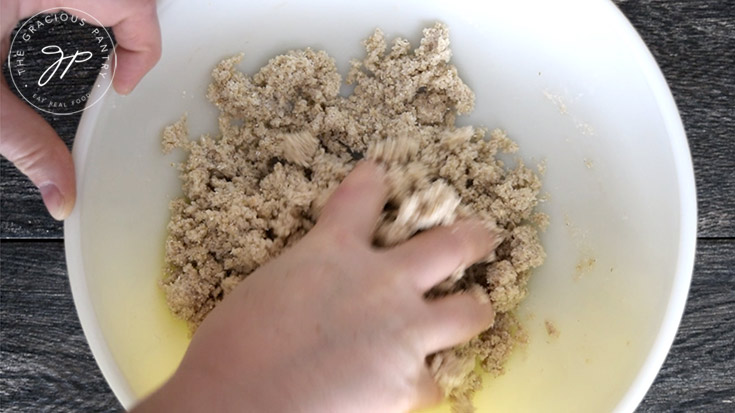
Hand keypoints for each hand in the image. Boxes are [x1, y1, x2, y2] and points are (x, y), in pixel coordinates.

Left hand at [0, 0, 160, 219]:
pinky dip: (78, 5)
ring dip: (104, 14)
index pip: (132, 4)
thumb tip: (62, 193)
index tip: (120, 85)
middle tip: (111, 70)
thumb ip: (21, 138)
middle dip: (128, 30)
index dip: (142, 49)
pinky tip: (49, 26)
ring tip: (86, 49)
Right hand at [133, 162, 497, 412]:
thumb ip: (307, 278)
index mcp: (333, 250)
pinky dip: (422, 382)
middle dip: (473, 237)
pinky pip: (434, 382)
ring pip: (468, 313)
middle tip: (485, 235)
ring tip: (473, 311)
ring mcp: (403, 331)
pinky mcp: (408, 382)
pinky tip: (411, 385)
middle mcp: (381, 281)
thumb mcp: (266, 288)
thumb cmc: (231, 347)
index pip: (362, 197)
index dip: (374, 182)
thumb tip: (315, 296)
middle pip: (450, 245)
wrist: (237, 402)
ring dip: (471, 311)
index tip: (379, 174)